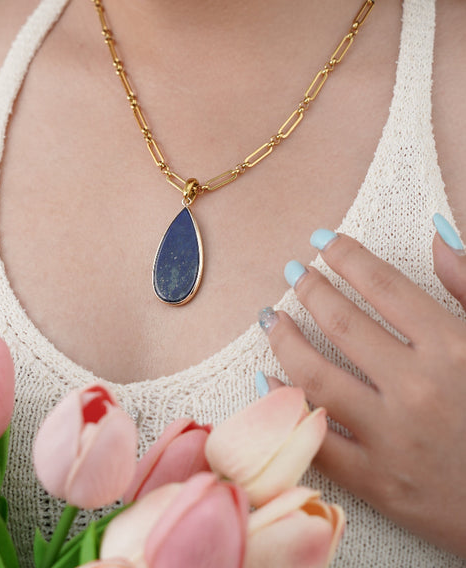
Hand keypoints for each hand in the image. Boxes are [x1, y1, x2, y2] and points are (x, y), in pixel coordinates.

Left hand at [260, 218, 465, 556]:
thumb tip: (436, 233)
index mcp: (451, 348)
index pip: (382, 285)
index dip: (346, 255)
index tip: (324, 240)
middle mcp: (417, 388)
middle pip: (342, 323)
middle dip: (310, 288)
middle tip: (294, 272)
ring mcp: (392, 437)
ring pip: (316, 375)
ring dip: (285, 338)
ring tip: (271, 317)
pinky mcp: (377, 482)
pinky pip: (315, 439)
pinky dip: (284, 406)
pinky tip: (267, 380)